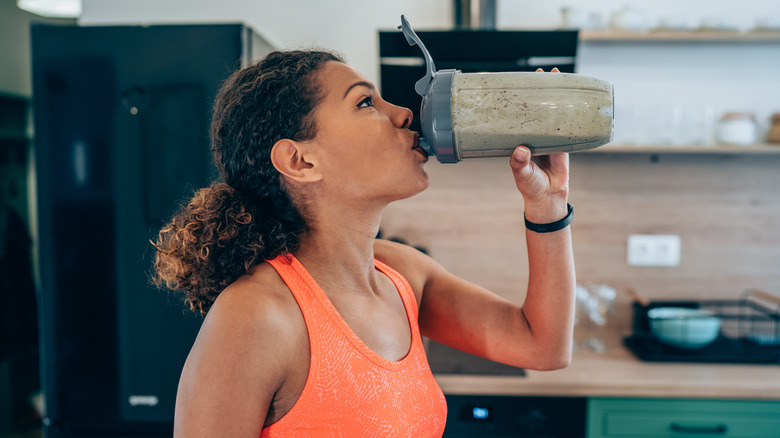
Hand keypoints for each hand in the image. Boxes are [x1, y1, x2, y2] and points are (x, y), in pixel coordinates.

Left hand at [509, 67, 568, 222]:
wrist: (548, 198)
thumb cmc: (530, 187)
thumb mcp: (522, 174)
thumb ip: (519, 163)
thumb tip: (520, 149)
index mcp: (519, 139)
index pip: (518, 115)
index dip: (520, 98)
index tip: (520, 82)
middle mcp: (533, 136)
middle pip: (536, 109)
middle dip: (540, 91)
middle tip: (543, 73)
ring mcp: (549, 138)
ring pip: (553, 114)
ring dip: (556, 98)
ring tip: (559, 78)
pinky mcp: (564, 144)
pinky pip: (568, 125)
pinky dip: (571, 114)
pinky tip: (576, 100)